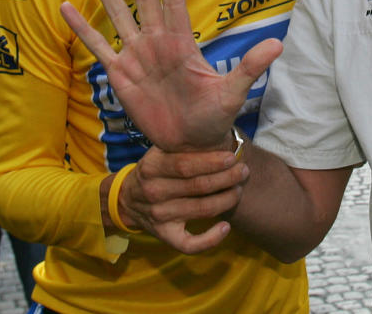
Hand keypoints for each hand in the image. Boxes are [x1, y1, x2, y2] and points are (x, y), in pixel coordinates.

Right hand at [60, 0, 281, 150]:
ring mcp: (137, 55)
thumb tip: (278, 46)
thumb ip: (250, 67)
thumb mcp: (233, 92)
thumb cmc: (214, 117)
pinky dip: (83, 28)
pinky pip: (99, 46)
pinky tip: (66, 8)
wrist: (191, 144)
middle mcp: (158, 41)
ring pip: (117, 13)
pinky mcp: (120, 74)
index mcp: (183, 40)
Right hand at [113, 145, 246, 253]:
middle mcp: (154, 192)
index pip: (185, 165)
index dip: (212, 161)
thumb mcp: (161, 151)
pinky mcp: (165, 235)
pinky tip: (226, 227)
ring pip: (201, 211)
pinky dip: (210, 239)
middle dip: (227, 178)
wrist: (128, 199)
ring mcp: (159, 216)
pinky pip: (189, 244)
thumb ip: (184, 144)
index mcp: (152, 167)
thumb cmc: (156, 169)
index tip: (232, 157)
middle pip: (198, 187)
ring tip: (239, 189)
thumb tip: (220, 128)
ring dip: (226, 200)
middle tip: (244, 171)